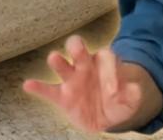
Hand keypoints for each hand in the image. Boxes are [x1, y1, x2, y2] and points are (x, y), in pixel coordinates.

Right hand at [23, 35, 151, 132]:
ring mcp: (72, 80)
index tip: (115, 89)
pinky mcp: (62, 97)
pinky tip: (28, 85)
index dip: (111, 69)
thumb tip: (134, 88)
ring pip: (62, 65)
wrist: (107, 115)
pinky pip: (48, 91)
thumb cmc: (118, 99)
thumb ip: (133, 93)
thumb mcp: (131, 97)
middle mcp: (84, 66)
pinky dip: (38, 87)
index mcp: (102, 63)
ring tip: (55, 59)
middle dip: (77, 47)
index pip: (105, 56)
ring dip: (58, 61)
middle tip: (77, 49)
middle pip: (78, 49)